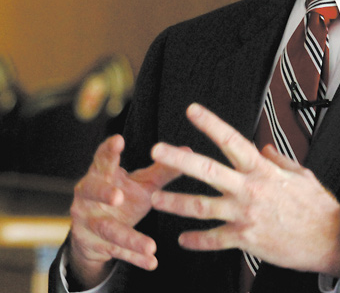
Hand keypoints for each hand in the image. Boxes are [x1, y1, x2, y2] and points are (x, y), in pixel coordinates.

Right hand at [68, 134, 182, 288]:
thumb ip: (162, 169)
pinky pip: (117, 252)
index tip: (118, 140)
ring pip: (108, 229)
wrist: (95, 233)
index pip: (102, 159)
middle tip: (118, 195)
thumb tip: (188, 150)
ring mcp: (91, 223)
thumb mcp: (141, 183)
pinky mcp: (98, 245)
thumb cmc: (122, 196)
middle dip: (104, 193)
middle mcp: (89, 197)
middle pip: (92, 191)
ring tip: (151, 245)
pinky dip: (134, 258)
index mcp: (101, 175)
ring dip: (129, 237)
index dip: (109, 150)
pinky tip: (152, 262)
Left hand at [151, 103, 339, 276]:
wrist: (331, 239)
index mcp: (262, 169)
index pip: (231, 140)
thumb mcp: (301, 174)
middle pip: (207, 171)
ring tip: (155, 199)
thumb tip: (264, 148)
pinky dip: (197, 241)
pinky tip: (182, 240)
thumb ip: (279, 159)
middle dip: (179, 159)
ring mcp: (245, 216)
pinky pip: (214, 241)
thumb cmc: (318, 204)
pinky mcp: (246, 240)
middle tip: (156, 150)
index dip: (211, 123)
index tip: (192, 110)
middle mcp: (249, 190)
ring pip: (202, 208)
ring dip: (175, 203)